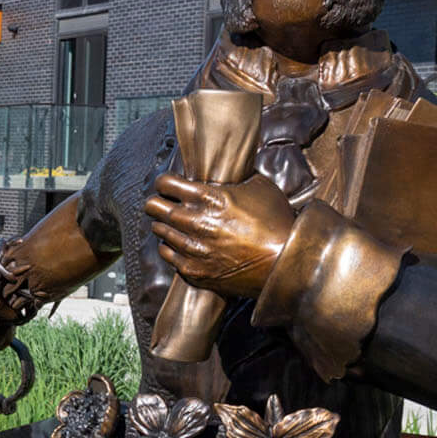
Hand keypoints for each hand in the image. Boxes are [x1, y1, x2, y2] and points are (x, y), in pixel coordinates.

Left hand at [144, 173, 296, 298]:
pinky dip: (171, 247)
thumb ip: (237, 176)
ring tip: (175, 225)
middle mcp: (194, 221)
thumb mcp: (260, 187)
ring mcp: (192, 248)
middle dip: (157, 202)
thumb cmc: (276, 224)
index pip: (164, 183)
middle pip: (153, 206)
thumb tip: (232, 167)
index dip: (164, 182)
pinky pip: (167, 254)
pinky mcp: (193, 270)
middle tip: (163, 203)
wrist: (283, 263)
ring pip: (158, 230)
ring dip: (165, 225)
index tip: (168, 186)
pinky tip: (181, 244)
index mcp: (207, 197)